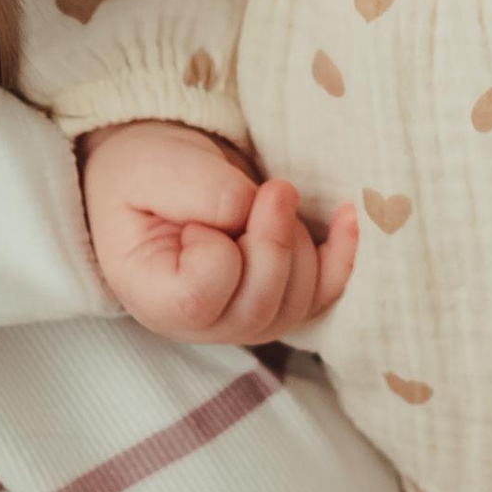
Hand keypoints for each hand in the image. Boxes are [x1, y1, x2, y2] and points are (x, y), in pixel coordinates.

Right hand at [79, 120, 356, 342]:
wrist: (157, 172)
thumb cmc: (144, 172)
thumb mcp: (155, 168)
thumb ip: (200, 189)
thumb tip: (256, 208)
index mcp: (153, 296)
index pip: (202, 296)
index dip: (214, 247)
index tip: (197, 217)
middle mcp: (199, 324)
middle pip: (257, 309)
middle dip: (275, 242)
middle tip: (271, 189)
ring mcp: (243, 318)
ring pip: (296, 305)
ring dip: (298, 244)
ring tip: (273, 197)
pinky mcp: (278, 299)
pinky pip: (324, 294)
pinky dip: (341, 255)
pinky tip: (347, 217)